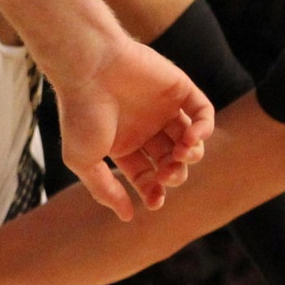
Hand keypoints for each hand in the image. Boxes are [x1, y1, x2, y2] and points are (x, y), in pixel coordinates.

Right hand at [46, 36, 212, 220]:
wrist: (88, 67)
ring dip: (191, 155)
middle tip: (167, 174)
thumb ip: (104, 190)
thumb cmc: (80, 112)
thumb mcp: (83, 159)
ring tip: (180, 155)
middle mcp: (145, 126)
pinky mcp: (179, 88)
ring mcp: (163, 107)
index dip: (154, 190)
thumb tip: (128, 216)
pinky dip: (204, 128)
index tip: (154, 200)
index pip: (146, 175)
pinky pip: (202, 112)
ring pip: (190, 140)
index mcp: (122, 143)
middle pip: (171, 161)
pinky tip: (193, 137)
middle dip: (174, 174)